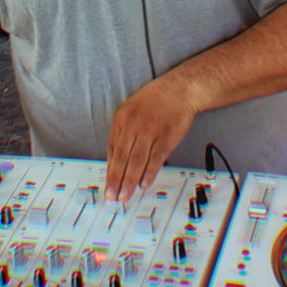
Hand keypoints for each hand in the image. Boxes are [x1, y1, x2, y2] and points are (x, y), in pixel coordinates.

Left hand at [105, 74, 196, 202]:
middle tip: (113, 195)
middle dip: (116, 179)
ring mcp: (150, 130)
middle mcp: (134, 124)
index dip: (109, 170)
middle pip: (122, 157)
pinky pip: (156, 158)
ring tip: (125, 195)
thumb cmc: (154, 101)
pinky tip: (144, 183)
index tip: (107, 185)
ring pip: (137, 160)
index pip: (112, 149)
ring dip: (130, 181)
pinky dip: (149, 173)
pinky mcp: (166, 136)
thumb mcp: (130, 110)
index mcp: (122, 118)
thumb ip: (122, 133)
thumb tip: (115, 159)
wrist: (178, 90)